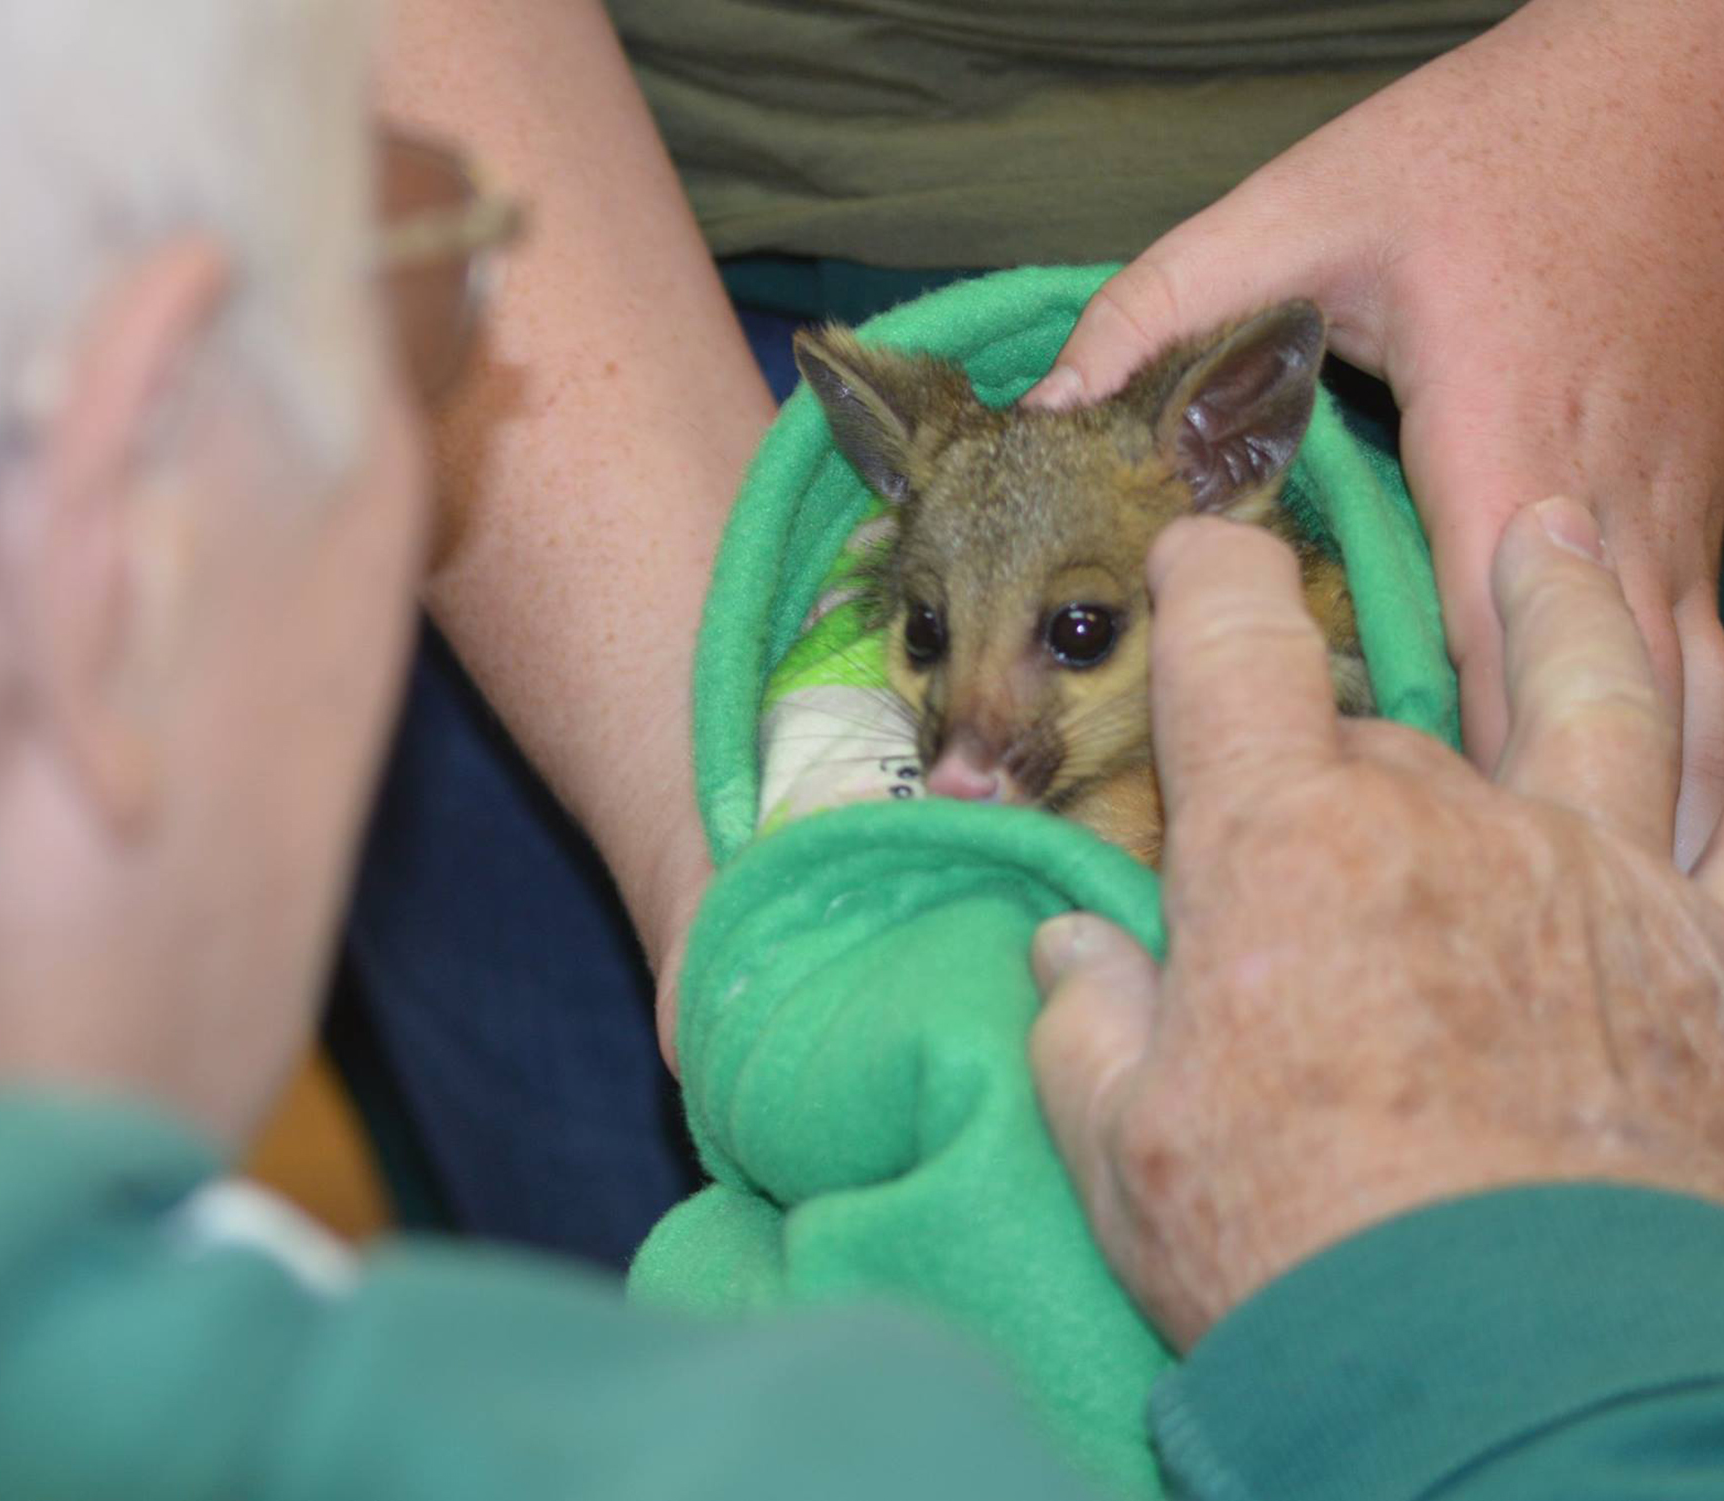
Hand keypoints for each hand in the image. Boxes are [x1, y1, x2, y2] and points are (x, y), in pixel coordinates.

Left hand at [1025, 0, 1723, 866]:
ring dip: (1656, 813)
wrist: (1692, 74)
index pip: (1483, 642)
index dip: (1444, 770)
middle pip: (1608, 704)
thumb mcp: (1310, 206)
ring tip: (1593, 938)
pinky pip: (1711, 657)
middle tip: (1476, 955)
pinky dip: (1700, 751)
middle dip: (1549, 827)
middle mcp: (1606, 499)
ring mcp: (1677, 508)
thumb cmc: (1501, 140)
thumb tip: (1044, 413)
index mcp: (1505, 442)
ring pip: (1696, 698)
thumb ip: (1164, 307)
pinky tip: (1675, 838)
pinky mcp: (1700, 501)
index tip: (1387, 876)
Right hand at [1029, 499, 1723, 1351]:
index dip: (1209, 575)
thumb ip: (1088, 1022)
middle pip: (1382, 723)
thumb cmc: (1293, 1244)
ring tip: (1562, 544)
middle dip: (1333, 748)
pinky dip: (1698, 771)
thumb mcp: (1127, 1145)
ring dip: (1565, 614)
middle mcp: (1443, 817)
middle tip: (1308, 814)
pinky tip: (1698, 754)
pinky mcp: (1703, 956)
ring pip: (1586, 697)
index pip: (1234, 643)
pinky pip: (1706, 822)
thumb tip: (1073, 950)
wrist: (1523, 1364)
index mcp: (1282, 842)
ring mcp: (1592, 874)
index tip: (1198, 551)